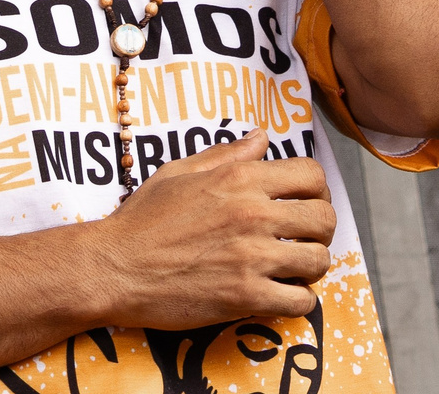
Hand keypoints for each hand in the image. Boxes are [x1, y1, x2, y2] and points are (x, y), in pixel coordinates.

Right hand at [88, 128, 335, 328]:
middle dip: (321, 229)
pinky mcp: (245, 297)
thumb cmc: (143, 219)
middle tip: (305, 238)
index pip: (312, 175)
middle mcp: (252, 213)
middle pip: (324, 218)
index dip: (317, 190)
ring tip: (293, 269)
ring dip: (310, 267)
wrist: (114, 267)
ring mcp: (251, 257)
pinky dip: (297, 300)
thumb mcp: (180, 172)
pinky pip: (300, 301)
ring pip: (318, 261)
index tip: (306, 202)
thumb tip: (261, 137)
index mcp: (239, 178)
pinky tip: (281, 295)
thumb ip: (227, 154)